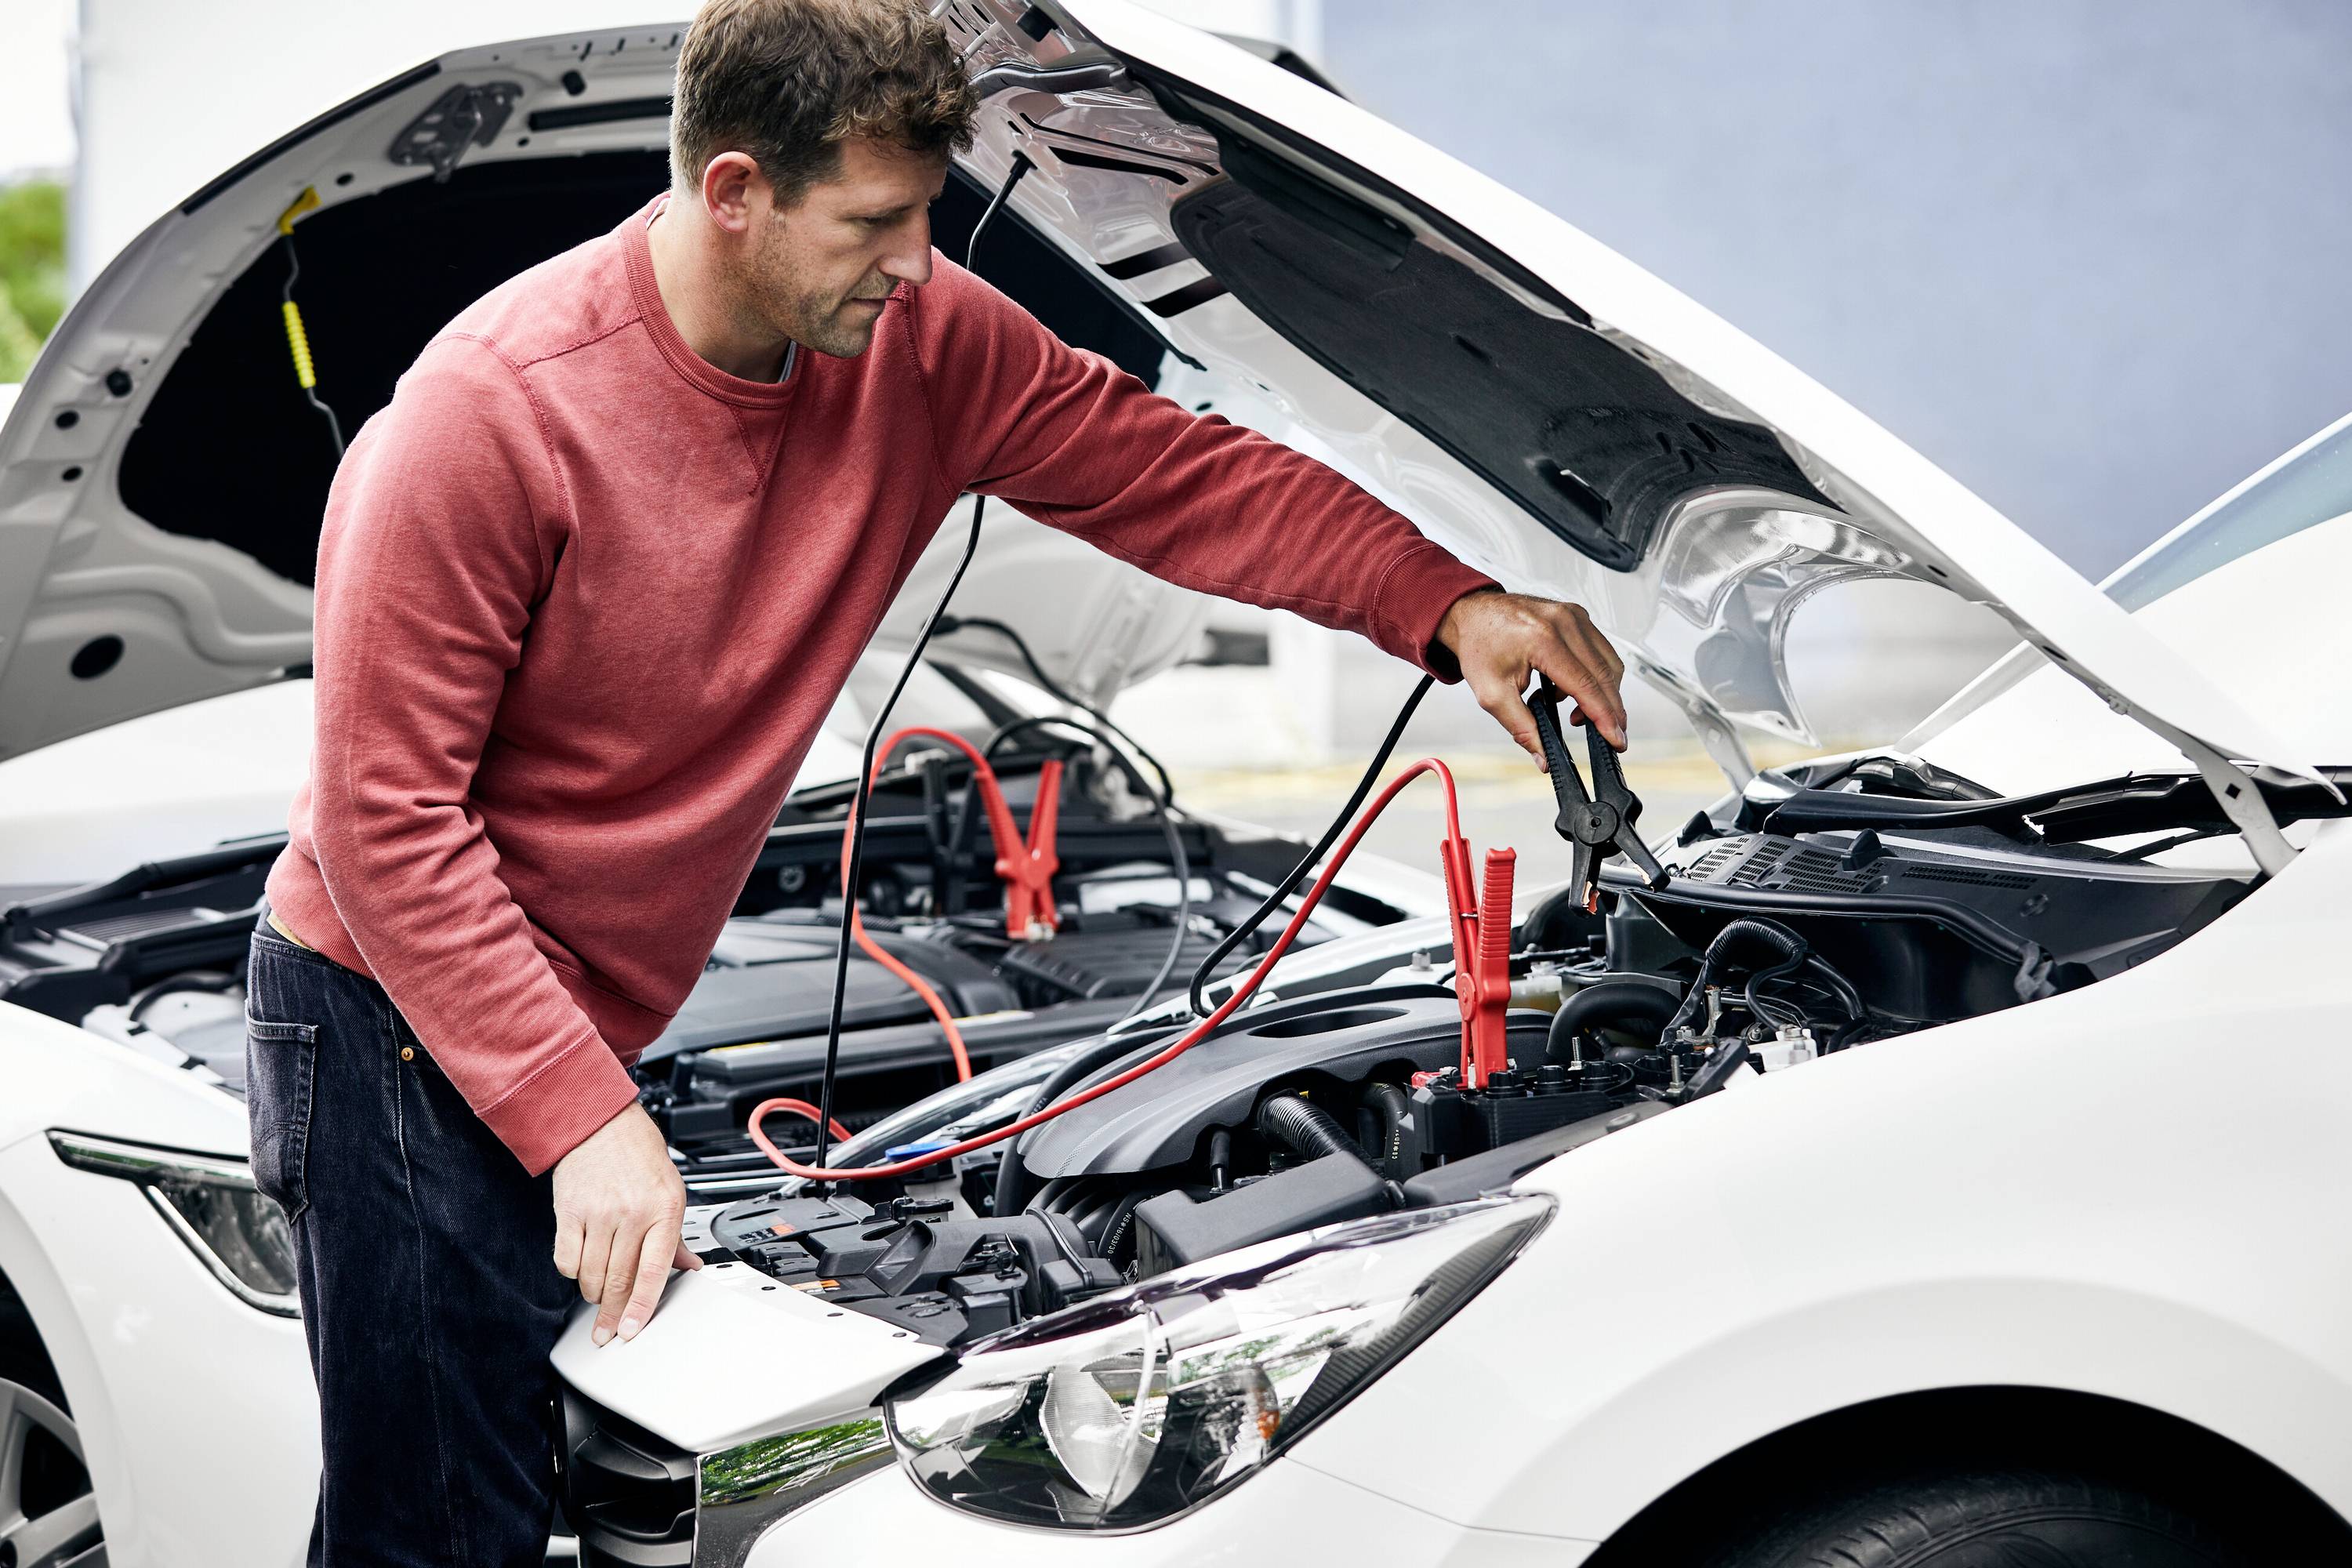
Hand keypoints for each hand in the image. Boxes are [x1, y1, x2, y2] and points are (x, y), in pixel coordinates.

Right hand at [551, 1103, 701, 1344]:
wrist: (600, 1122)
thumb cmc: (638, 1155)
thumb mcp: (670, 1191)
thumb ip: (675, 1235)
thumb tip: (690, 1266)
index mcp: (664, 1208)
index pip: (654, 1270)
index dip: (642, 1306)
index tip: (633, 1330)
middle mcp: (632, 1212)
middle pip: (619, 1279)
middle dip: (613, 1314)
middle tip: (608, 1332)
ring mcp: (598, 1212)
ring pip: (592, 1275)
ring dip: (595, 1295)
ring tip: (599, 1296)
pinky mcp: (569, 1212)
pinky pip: (566, 1259)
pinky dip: (572, 1272)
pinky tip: (581, 1269)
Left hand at [1436, 589, 1627, 760]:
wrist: (1472, 615)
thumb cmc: (1479, 646)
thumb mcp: (1493, 694)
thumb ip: (1521, 728)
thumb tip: (1543, 756)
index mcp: (1543, 639)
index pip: (1586, 684)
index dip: (1604, 717)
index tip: (1615, 739)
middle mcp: (1564, 622)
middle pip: (1605, 674)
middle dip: (1612, 711)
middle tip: (1609, 735)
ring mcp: (1574, 615)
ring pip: (1609, 663)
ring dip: (1603, 694)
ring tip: (1576, 713)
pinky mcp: (1578, 616)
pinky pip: (1600, 651)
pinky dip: (1595, 675)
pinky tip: (1571, 690)